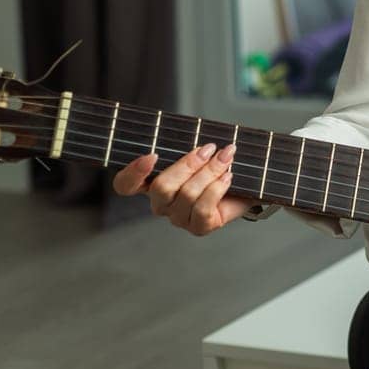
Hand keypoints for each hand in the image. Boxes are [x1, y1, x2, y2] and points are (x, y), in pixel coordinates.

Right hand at [111, 142, 256, 235]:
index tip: (152, 155)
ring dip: (210, 171)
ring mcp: (178, 217)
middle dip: (189, 164)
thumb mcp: (198, 154)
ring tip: (226, 157)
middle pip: (162, 187)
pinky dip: (217, 188)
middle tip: (209, 148)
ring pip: (187, 195)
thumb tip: (196, 141)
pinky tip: (227, 177)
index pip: (125, 185)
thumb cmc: (215, 169)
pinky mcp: (198, 227)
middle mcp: (160, 204)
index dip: (133, 173)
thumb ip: (188, 148)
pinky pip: (203, 208)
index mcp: (150, 184)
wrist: (243, 190)